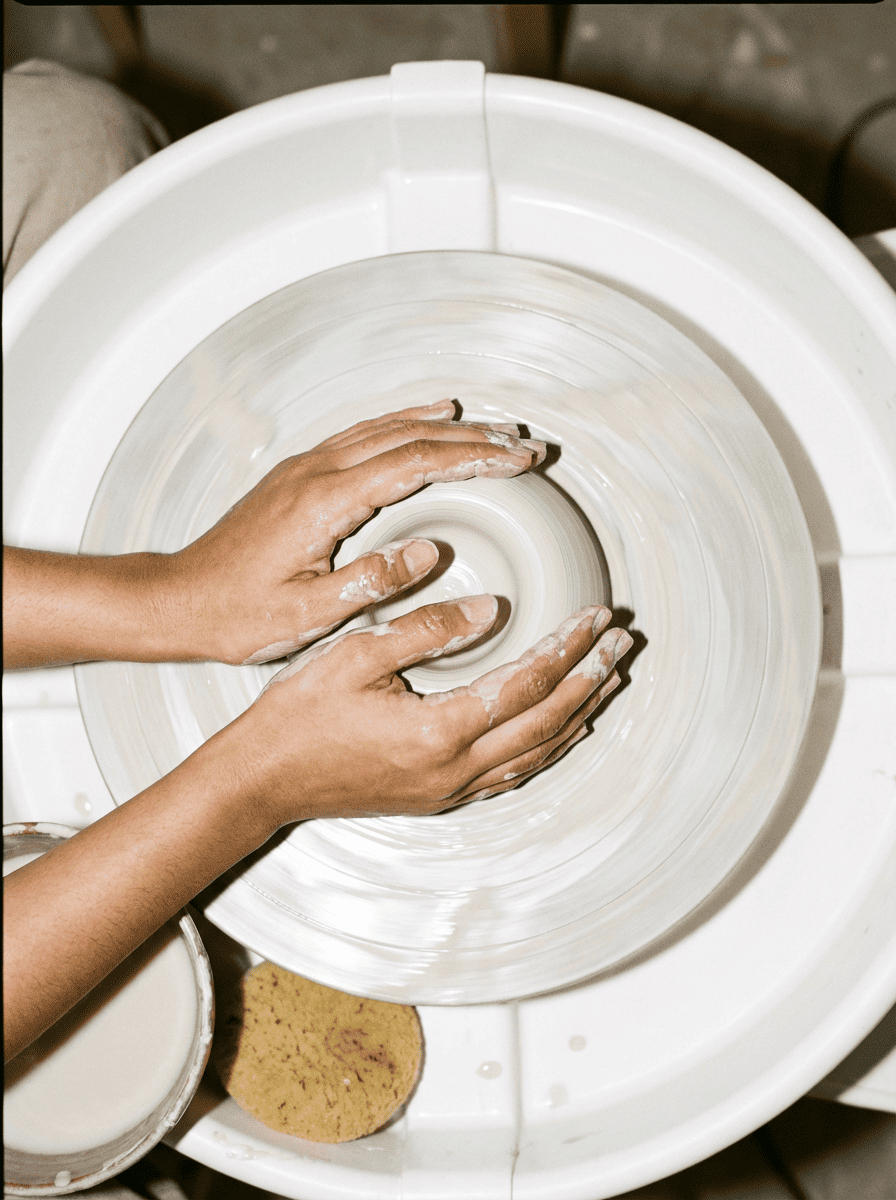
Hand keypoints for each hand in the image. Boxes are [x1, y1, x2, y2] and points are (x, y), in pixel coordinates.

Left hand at [168, 401, 545, 665]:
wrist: (180, 599)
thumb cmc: (239, 614)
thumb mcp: (307, 615)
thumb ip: (371, 582)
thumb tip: (432, 552)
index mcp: (324, 502)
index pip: (415, 464)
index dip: (473, 458)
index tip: (518, 460)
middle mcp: (317, 472)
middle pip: (409, 436)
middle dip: (474, 438)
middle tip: (525, 446)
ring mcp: (307, 467)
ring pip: (388, 428)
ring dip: (445, 427)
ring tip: (494, 432)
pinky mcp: (300, 474)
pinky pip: (364, 434)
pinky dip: (405, 423)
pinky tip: (427, 420)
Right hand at [227, 597, 632, 826]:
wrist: (262, 780)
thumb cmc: (299, 715)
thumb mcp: (356, 653)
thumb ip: (426, 628)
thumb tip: (491, 610)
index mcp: (439, 730)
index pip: (526, 681)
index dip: (568, 646)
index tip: (595, 617)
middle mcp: (454, 769)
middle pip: (546, 721)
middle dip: (589, 678)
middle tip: (620, 643)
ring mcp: (449, 790)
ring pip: (537, 753)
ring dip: (578, 713)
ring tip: (607, 679)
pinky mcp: (438, 797)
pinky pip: (512, 774)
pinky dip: (546, 747)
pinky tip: (559, 730)